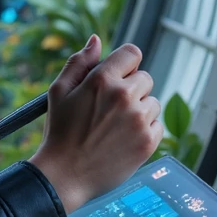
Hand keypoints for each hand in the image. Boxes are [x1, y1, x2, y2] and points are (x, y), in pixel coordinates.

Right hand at [29, 35, 162, 213]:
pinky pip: (157, 125)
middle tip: (109, 110)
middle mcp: (124, 96)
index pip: (132, 53)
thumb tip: (96, 40)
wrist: (64, 175)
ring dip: (139, 110)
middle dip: (131, 89)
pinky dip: (144, 131)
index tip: (117, 78)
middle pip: (145, 78)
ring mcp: (139, 119)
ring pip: (152, 103)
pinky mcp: (148, 141)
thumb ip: (79, 63)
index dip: (125, 64)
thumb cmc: (59, 132)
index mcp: (102, 79)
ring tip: (114, 128)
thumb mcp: (58, 92)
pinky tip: (122, 140)